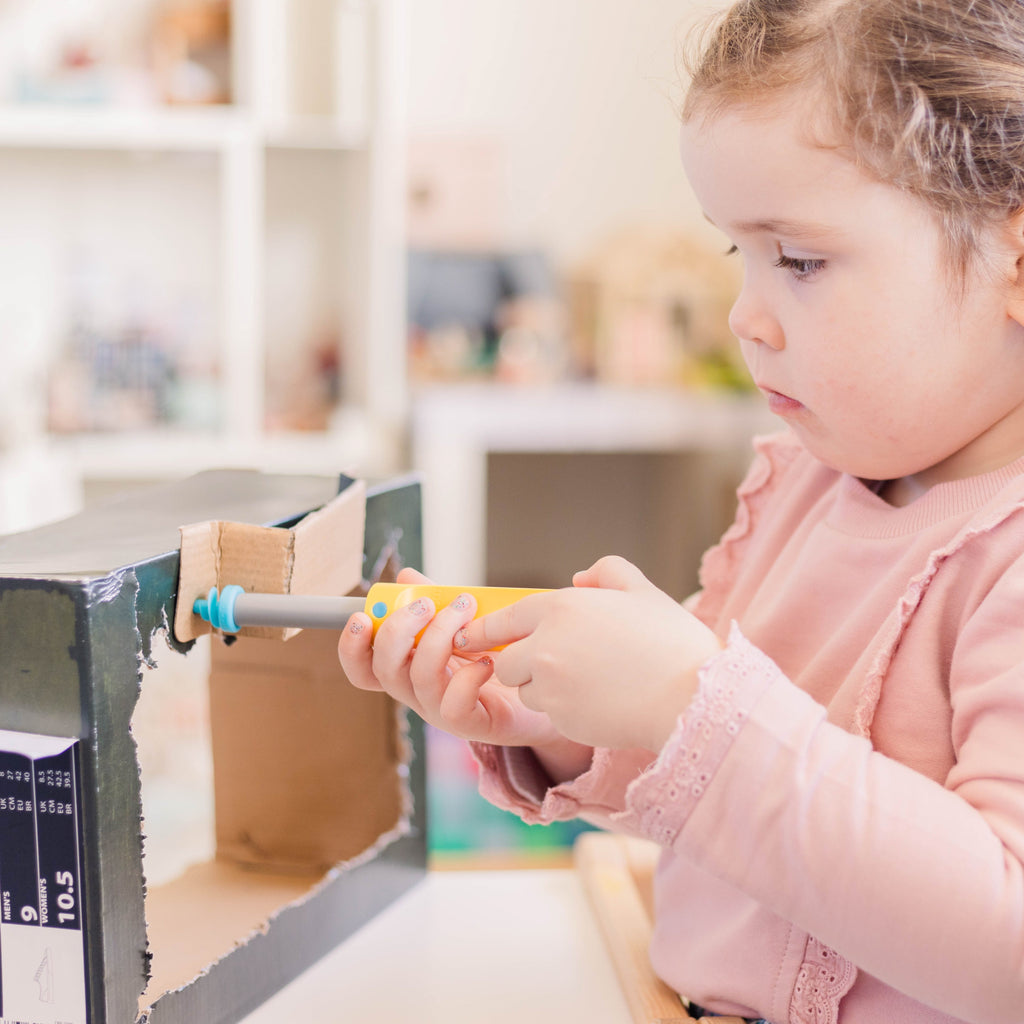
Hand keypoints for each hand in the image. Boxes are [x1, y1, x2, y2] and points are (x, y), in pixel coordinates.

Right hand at [338, 567, 567, 749]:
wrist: (545, 689)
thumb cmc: (503, 655)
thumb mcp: (466, 622)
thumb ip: (435, 600)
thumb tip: (406, 577)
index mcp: (411, 667)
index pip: (365, 666)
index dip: (352, 646)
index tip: (361, 616)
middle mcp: (419, 692)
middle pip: (383, 669)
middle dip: (398, 630)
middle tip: (426, 604)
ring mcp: (442, 711)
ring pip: (417, 679)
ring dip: (438, 637)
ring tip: (466, 612)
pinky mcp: (472, 724)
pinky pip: (452, 705)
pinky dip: (467, 676)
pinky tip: (488, 660)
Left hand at [454, 556, 722, 752]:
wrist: (692, 698)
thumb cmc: (671, 641)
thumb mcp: (642, 590)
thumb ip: (607, 572)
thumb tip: (580, 577)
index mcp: (562, 607)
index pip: (505, 618)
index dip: (485, 629)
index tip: (470, 636)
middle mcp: (546, 645)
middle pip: (505, 661)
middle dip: (521, 664)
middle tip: (553, 665)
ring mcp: (550, 686)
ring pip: (526, 690)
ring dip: (545, 688)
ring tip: (591, 682)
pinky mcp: (561, 719)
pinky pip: (551, 714)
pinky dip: (566, 709)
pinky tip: (602, 701)